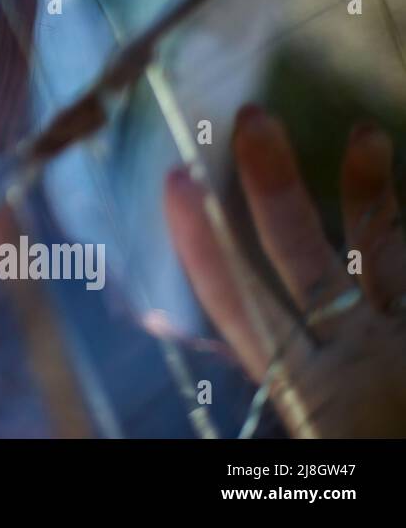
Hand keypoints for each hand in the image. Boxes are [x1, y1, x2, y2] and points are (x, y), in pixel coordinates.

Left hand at [164, 104, 405, 435]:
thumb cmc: (380, 438)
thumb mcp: (323, 413)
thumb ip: (273, 333)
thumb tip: (206, 235)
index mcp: (316, 394)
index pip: (244, 306)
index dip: (203, 247)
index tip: (173, 183)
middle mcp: (364, 365)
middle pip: (306, 263)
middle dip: (274, 191)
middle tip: (248, 118)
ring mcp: (399, 343)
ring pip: (380, 257)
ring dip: (366, 190)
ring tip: (360, 130)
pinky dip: (389, 209)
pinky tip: (376, 150)